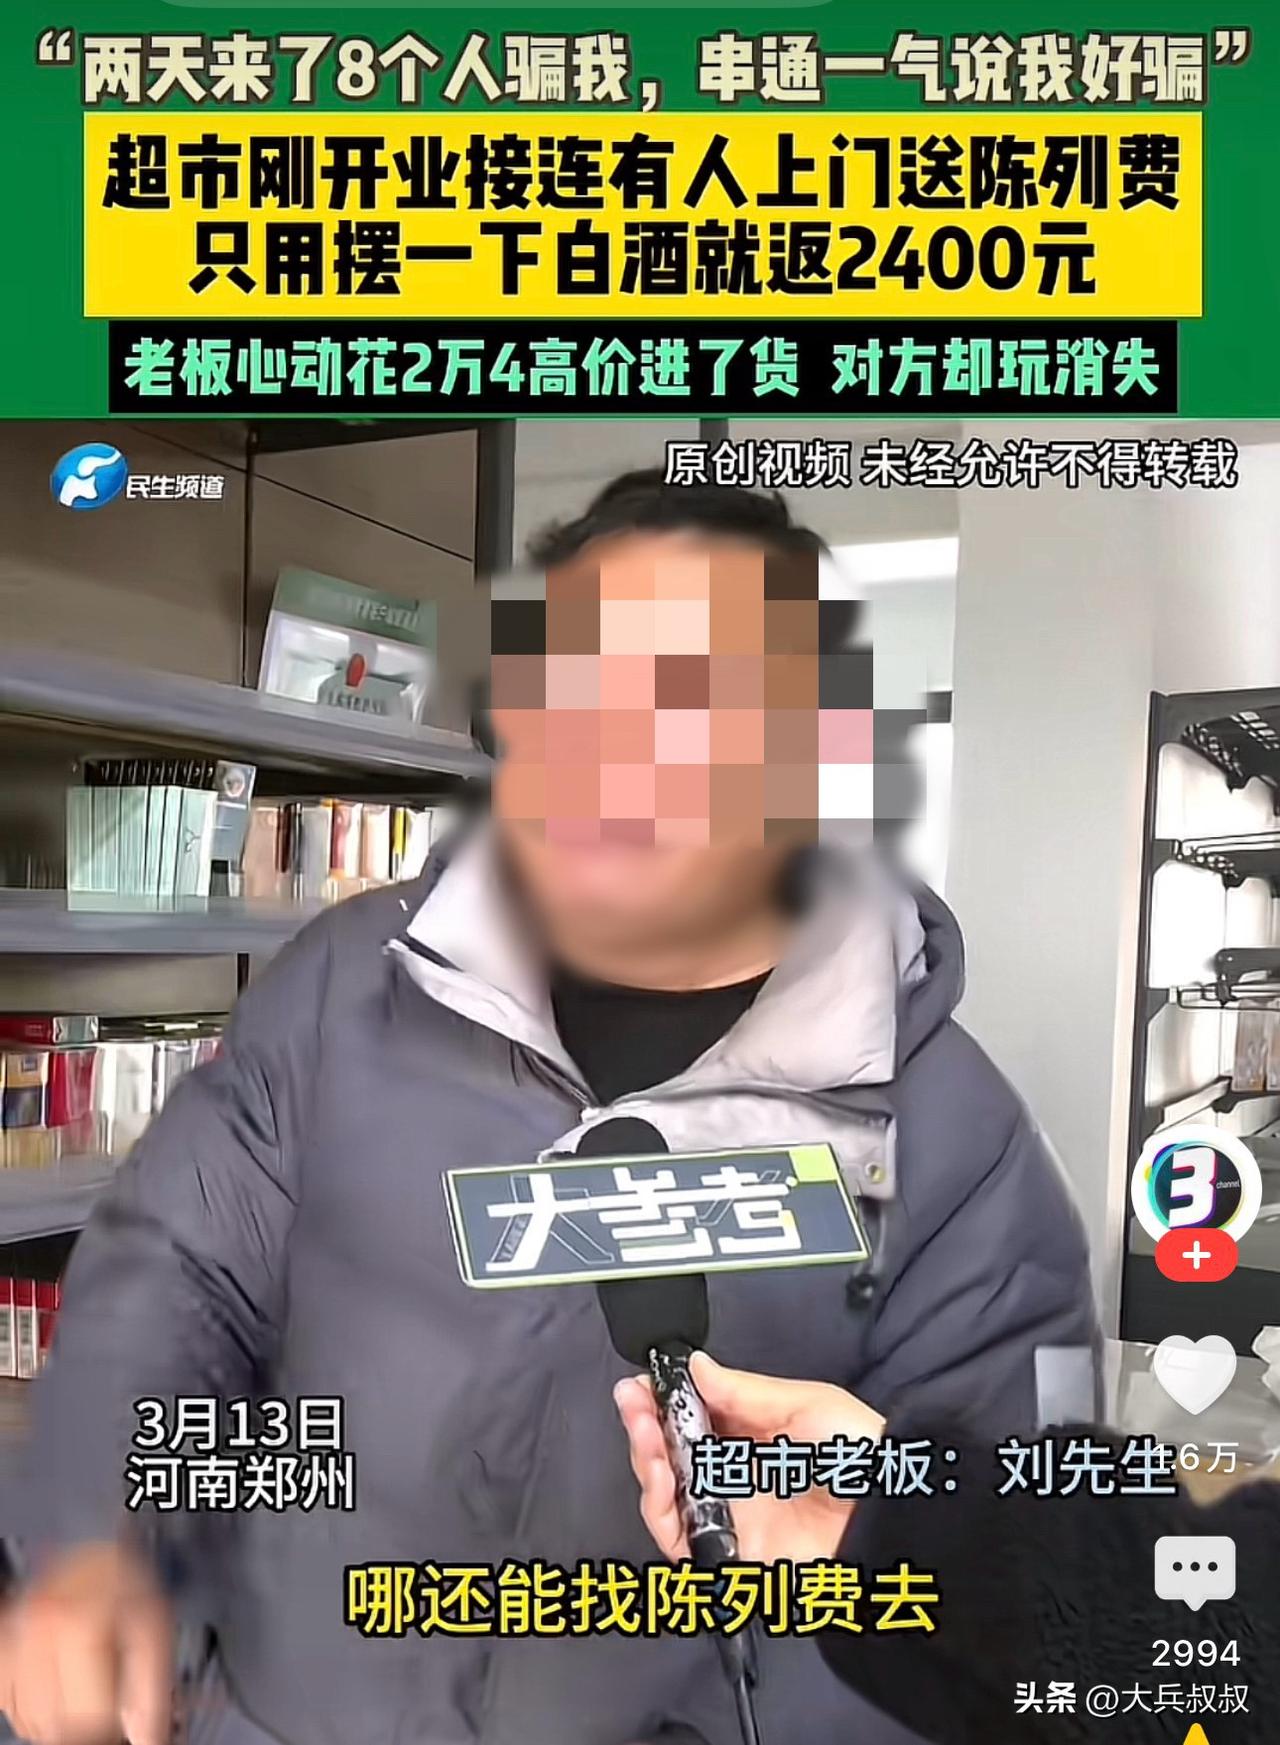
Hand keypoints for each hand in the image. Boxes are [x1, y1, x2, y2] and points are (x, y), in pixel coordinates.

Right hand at [0, 1542, 171, 1744]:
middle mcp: (34, 1635)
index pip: (87, 1719)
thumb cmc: (127, 1581)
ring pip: (31, 1723)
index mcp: (75, 1627)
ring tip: (90, 1687)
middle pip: (55, 1726)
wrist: (95, 1546)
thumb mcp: (155, 1627)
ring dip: (62, 1720)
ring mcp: (11, 1644)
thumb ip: (151, 1691)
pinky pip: (13, 1707)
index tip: (127, 1726)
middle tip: (111, 1703)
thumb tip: (146, 1741)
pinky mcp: (1, 1652)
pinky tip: (64, 1684)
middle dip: (88, 1725)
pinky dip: (38, 1709)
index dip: (111, 1729)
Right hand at [614, 1352, 883, 1565]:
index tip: (641, 1384)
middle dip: (645, 1425)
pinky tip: (660, 1477)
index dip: (663, 1400)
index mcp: (755, 1433)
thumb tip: (695, 1366)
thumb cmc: (862, 1452)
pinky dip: (659, 1510)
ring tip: (647, 1438)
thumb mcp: (804, 1403)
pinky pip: (680, 1538)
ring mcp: (731, 1514)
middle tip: (633, 1403)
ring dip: (645, 1461)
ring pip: (666, 1493)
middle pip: (671, 1453)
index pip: (694, 1416)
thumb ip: (743, 1391)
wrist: (890, 1516)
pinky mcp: (731, 1552)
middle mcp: (737, 1474)